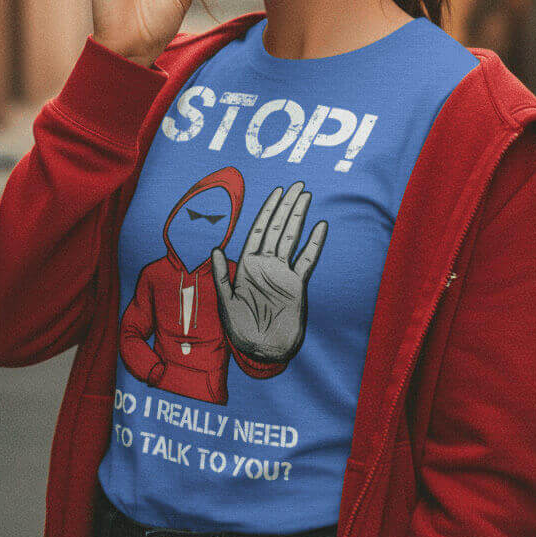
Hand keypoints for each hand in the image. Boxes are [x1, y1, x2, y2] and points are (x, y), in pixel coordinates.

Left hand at [211, 182, 326, 363]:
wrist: (262, 351)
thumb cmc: (240, 329)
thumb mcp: (225, 302)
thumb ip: (221, 275)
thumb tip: (215, 249)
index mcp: (247, 265)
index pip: (259, 230)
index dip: (267, 210)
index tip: (276, 192)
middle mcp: (266, 265)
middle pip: (278, 228)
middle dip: (286, 206)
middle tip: (297, 185)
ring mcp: (282, 273)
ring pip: (292, 238)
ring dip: (299, 217)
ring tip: (307, 197)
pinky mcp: (296, 285)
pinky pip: (307, 260)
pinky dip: (314, 244)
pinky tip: (320, 227)